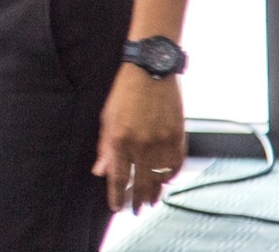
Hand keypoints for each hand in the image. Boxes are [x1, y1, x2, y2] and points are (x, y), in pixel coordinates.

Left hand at [92, 66, 184, 212]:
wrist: (151, 69)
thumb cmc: (125, 91)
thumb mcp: (107, 118)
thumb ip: (104, 147)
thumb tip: (100, 171)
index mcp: (119, 140)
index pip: (118, 178)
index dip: (117, 196)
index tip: (117, 207)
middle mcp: (141, 144)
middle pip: (140, 183)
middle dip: (137, 200)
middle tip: (136, 210)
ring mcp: (162, 141)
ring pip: (160, 178)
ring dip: (156, 192)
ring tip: (152, 200)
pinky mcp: (178, 135)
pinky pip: (176, 164)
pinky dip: (172, 175)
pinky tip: (167, 180)